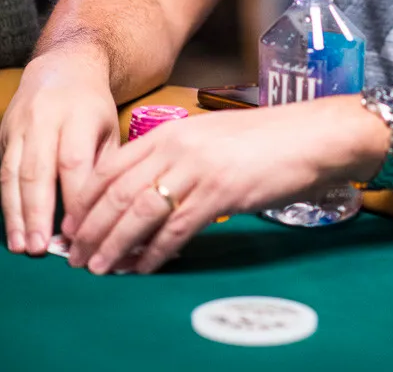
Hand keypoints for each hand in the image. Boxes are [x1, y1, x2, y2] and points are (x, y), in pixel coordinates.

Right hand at [0, 51, 118, 255]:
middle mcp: (46, 119)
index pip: (75, 162)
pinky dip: (7, 202)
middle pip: (39, 170)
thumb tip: (100, 215)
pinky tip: (13, 227)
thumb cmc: (93, 106)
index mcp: (80, 115)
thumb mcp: (110, 127)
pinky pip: (3, 171)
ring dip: (16, 214)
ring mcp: (21, 126)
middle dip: (38, 213)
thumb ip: (104, 167)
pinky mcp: (5, 133)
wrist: (65, 66)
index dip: (75, 199)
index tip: (79, 231)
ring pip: (14, 174)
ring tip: (21, 246)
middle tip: (41, 248)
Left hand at [64, 95, 381, 274]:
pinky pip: (174, 230)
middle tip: (78, 256)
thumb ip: (178, 158)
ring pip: (139, 213)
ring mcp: (197, 168)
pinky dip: (153, 254)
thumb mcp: (212, 139)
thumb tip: (147, 194)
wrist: (312, 135)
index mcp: (173, 130)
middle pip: (118, 192)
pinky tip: (143, 268)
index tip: (74, 225)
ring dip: (114, 245)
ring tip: (101, 268)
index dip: (87, 199)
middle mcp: (178, 145)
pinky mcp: (219, 193)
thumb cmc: (267, 140)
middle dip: (91, 228)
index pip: (113, 166)